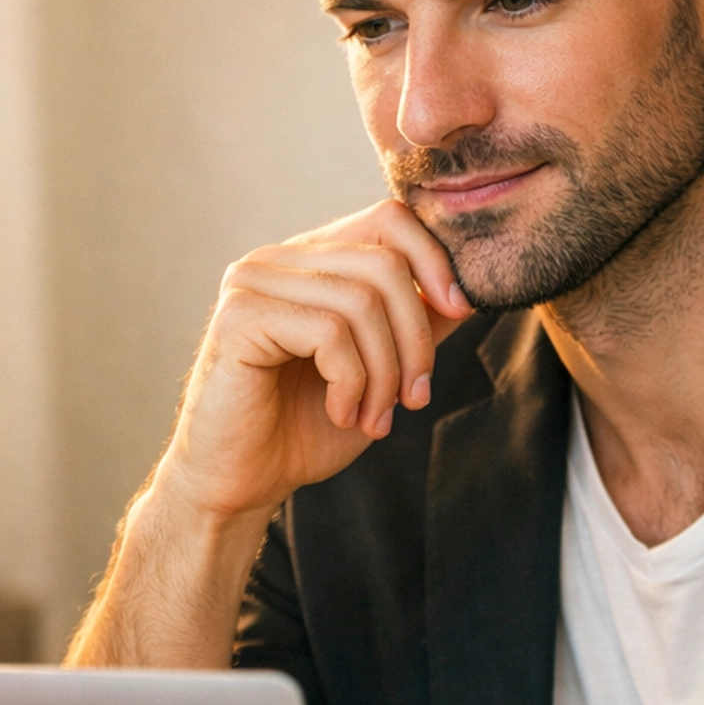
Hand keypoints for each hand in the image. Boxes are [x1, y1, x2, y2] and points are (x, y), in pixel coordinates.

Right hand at [162, 202, 473, 526]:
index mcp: (309, 261)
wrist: (240, 484)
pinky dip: (351, 382)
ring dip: (384, 373)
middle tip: (414, 398)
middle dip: (416, 339)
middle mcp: (277, 260)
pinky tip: (340, 412)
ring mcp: (252, 282)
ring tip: (374, 418)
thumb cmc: (303, 429)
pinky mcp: (239, 316)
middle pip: (385, 264)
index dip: (435, 260)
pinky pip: (328, 331)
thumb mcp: (380, 372)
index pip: (388, 220)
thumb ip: (413, 326)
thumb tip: (465, 292)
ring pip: (361, 301)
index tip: (459, 312)